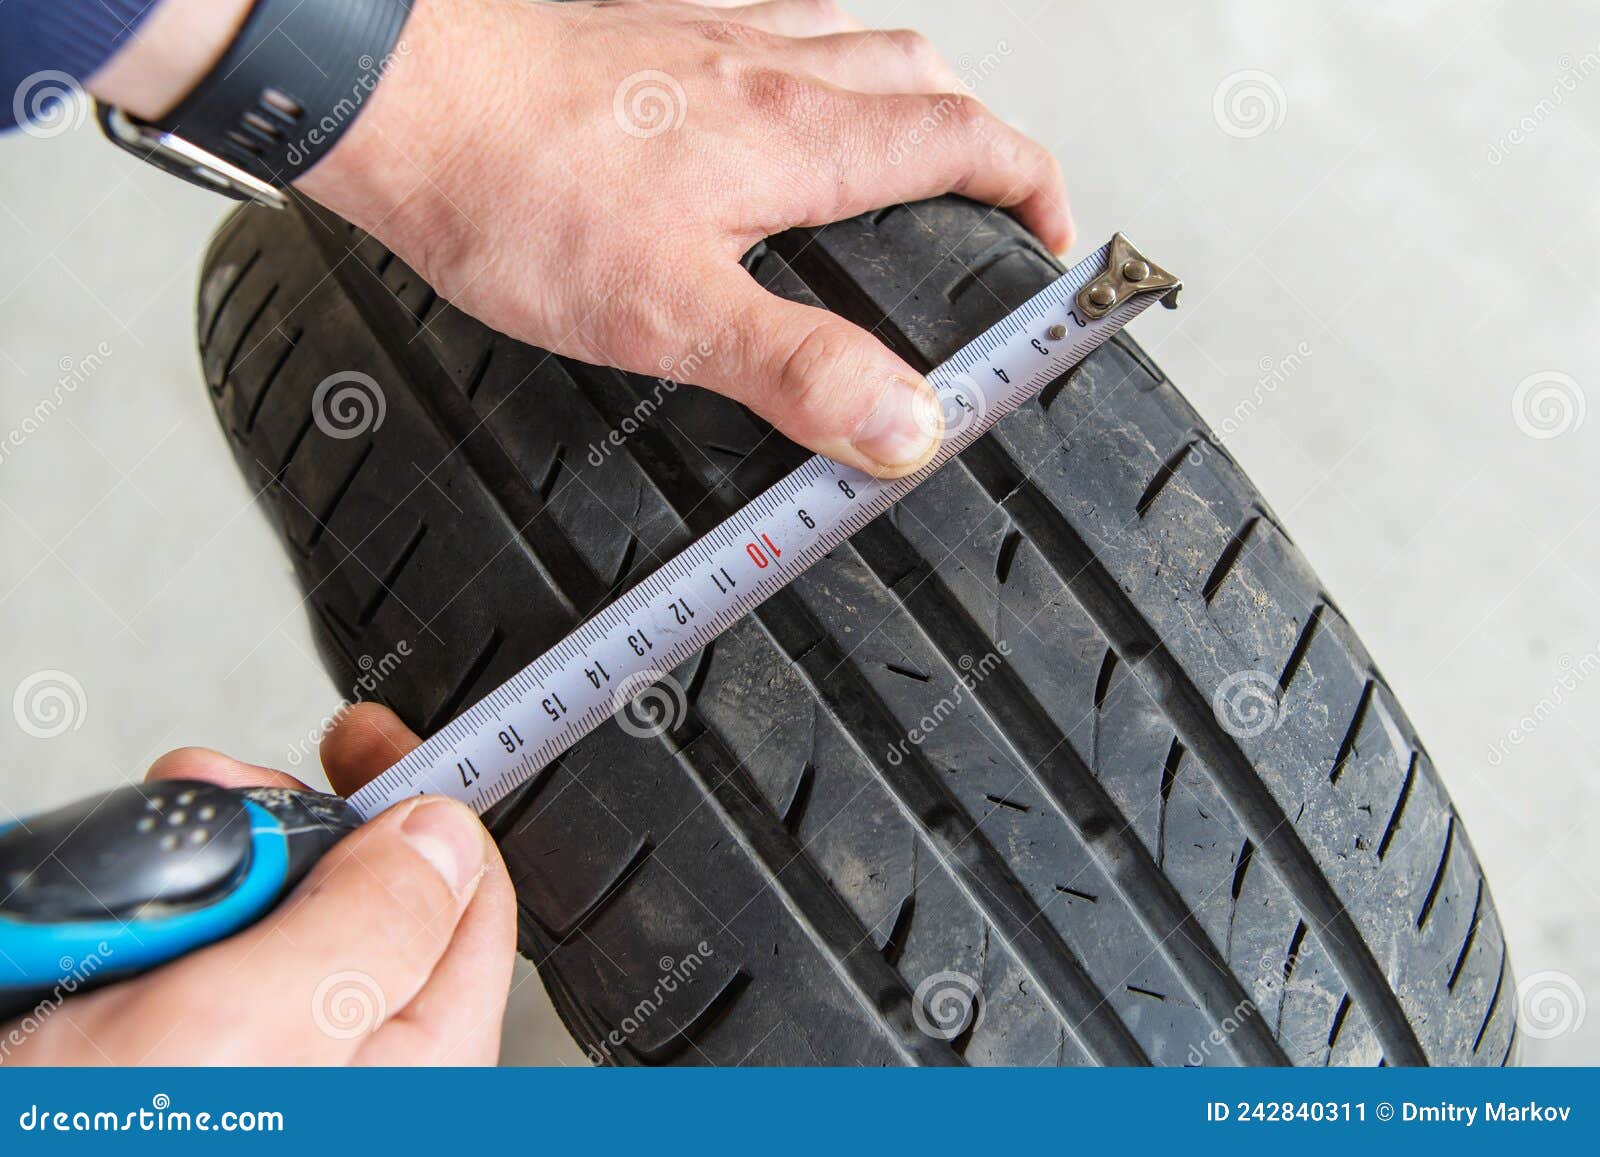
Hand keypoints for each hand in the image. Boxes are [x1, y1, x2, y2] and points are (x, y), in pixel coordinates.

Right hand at [0, 705, 514, 1064]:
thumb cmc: (94, 1153)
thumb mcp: (243, 1036)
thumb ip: (368, 930)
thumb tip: (442, 836)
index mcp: (413, 1071)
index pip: (468, 900)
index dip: (421, 799)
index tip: (361, 736)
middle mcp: (350, 1076)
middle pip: (364, 897)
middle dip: (286, 831)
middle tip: (210, 801)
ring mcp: (260, 1073)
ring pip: (268, 923)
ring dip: (204, 878)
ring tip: (124, 900)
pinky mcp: (176, 1067)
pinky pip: (195, 967)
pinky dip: (151, 927)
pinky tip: (99, 937)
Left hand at [296, 0, 1073, 475]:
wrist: (395, 98)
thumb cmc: (513, 192)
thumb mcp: (670, 313)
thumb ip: (798, 368)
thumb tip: (908, 421)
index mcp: (796, 139)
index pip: (962, 144)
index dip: (1029, 189)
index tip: (1054, 237)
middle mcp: (766, 69)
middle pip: (924, 78)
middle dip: (982, 137)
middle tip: (992, 192)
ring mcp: (706, 37)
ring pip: (852, 37)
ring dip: (905, 87)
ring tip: (911, 140)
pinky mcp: (646, 31)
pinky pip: (765, 18)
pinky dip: (808, 52)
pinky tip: (773, 85)